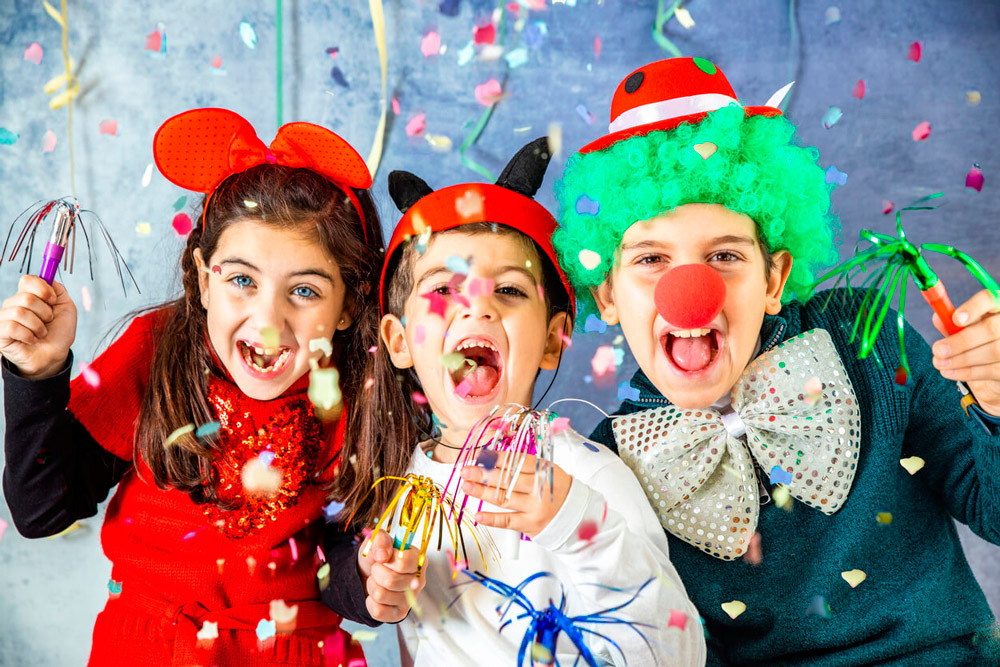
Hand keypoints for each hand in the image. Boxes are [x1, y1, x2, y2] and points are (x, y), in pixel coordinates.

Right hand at [0, 275, 75, 378]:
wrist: (55, 355)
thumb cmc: (59, 333)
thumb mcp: (66, 308)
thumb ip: (57, 290)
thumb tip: (48, 278)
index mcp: (28, 296)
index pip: (27, 280)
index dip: (42, 288)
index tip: (53, 301)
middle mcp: (13, 304)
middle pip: (26, 297)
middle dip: (45, 312)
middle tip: (48, 322)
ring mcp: (5, 318)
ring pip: (20, 312)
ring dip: (38, 325)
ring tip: (41, 333)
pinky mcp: (0, 333)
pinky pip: (12, 326)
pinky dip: (28, 335)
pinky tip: (31, 340)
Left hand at [356, 530, 425, 622]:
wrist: (367, 574)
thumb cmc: (377, 556)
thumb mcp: (377, 541)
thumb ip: (381, 539)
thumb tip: (383, 555)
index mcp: (418, 560)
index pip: (403, 562)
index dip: (387, 560)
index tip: (384, 558)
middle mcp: (419, 581)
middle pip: (391, 580)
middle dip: (376, 572)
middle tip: (377, 569)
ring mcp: (410, 600)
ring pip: (381, 595)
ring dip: (372, 585)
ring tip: (376, 580)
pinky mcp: (399, 615)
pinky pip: (377, 611)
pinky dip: (370, 601)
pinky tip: (376, 596)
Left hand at [460, 454, 571, 537]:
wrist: (575, 515)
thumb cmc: (555, 489)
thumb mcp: (547, 471)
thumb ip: (523, 465)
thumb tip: (492, 459)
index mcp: (544, 471)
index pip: (517, 462)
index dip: (497, 459)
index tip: (481, 456)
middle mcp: (540, 489)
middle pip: (508, 480)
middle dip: (484, 474)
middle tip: (467, 470)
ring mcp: (535, 508)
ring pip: (504, 499)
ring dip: (482, 492)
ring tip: (466, 486)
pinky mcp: (530, 525)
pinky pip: (507, 522)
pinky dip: (491, 519)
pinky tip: (478, 514)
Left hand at [931, 288, 999, 414]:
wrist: (994, 362)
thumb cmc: (977, 338)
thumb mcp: (965, 327)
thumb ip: (952, 323)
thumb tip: (938, 318)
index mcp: (997, 307)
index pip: (989, 299)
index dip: (973, 308)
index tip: (955, 319)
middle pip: (991, 329)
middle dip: (961, 341)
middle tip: (937, 350)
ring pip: (993, 351)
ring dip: (961, 359)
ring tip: (939, 363)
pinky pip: (992, 370)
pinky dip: (967, 372)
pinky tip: (949, 372)